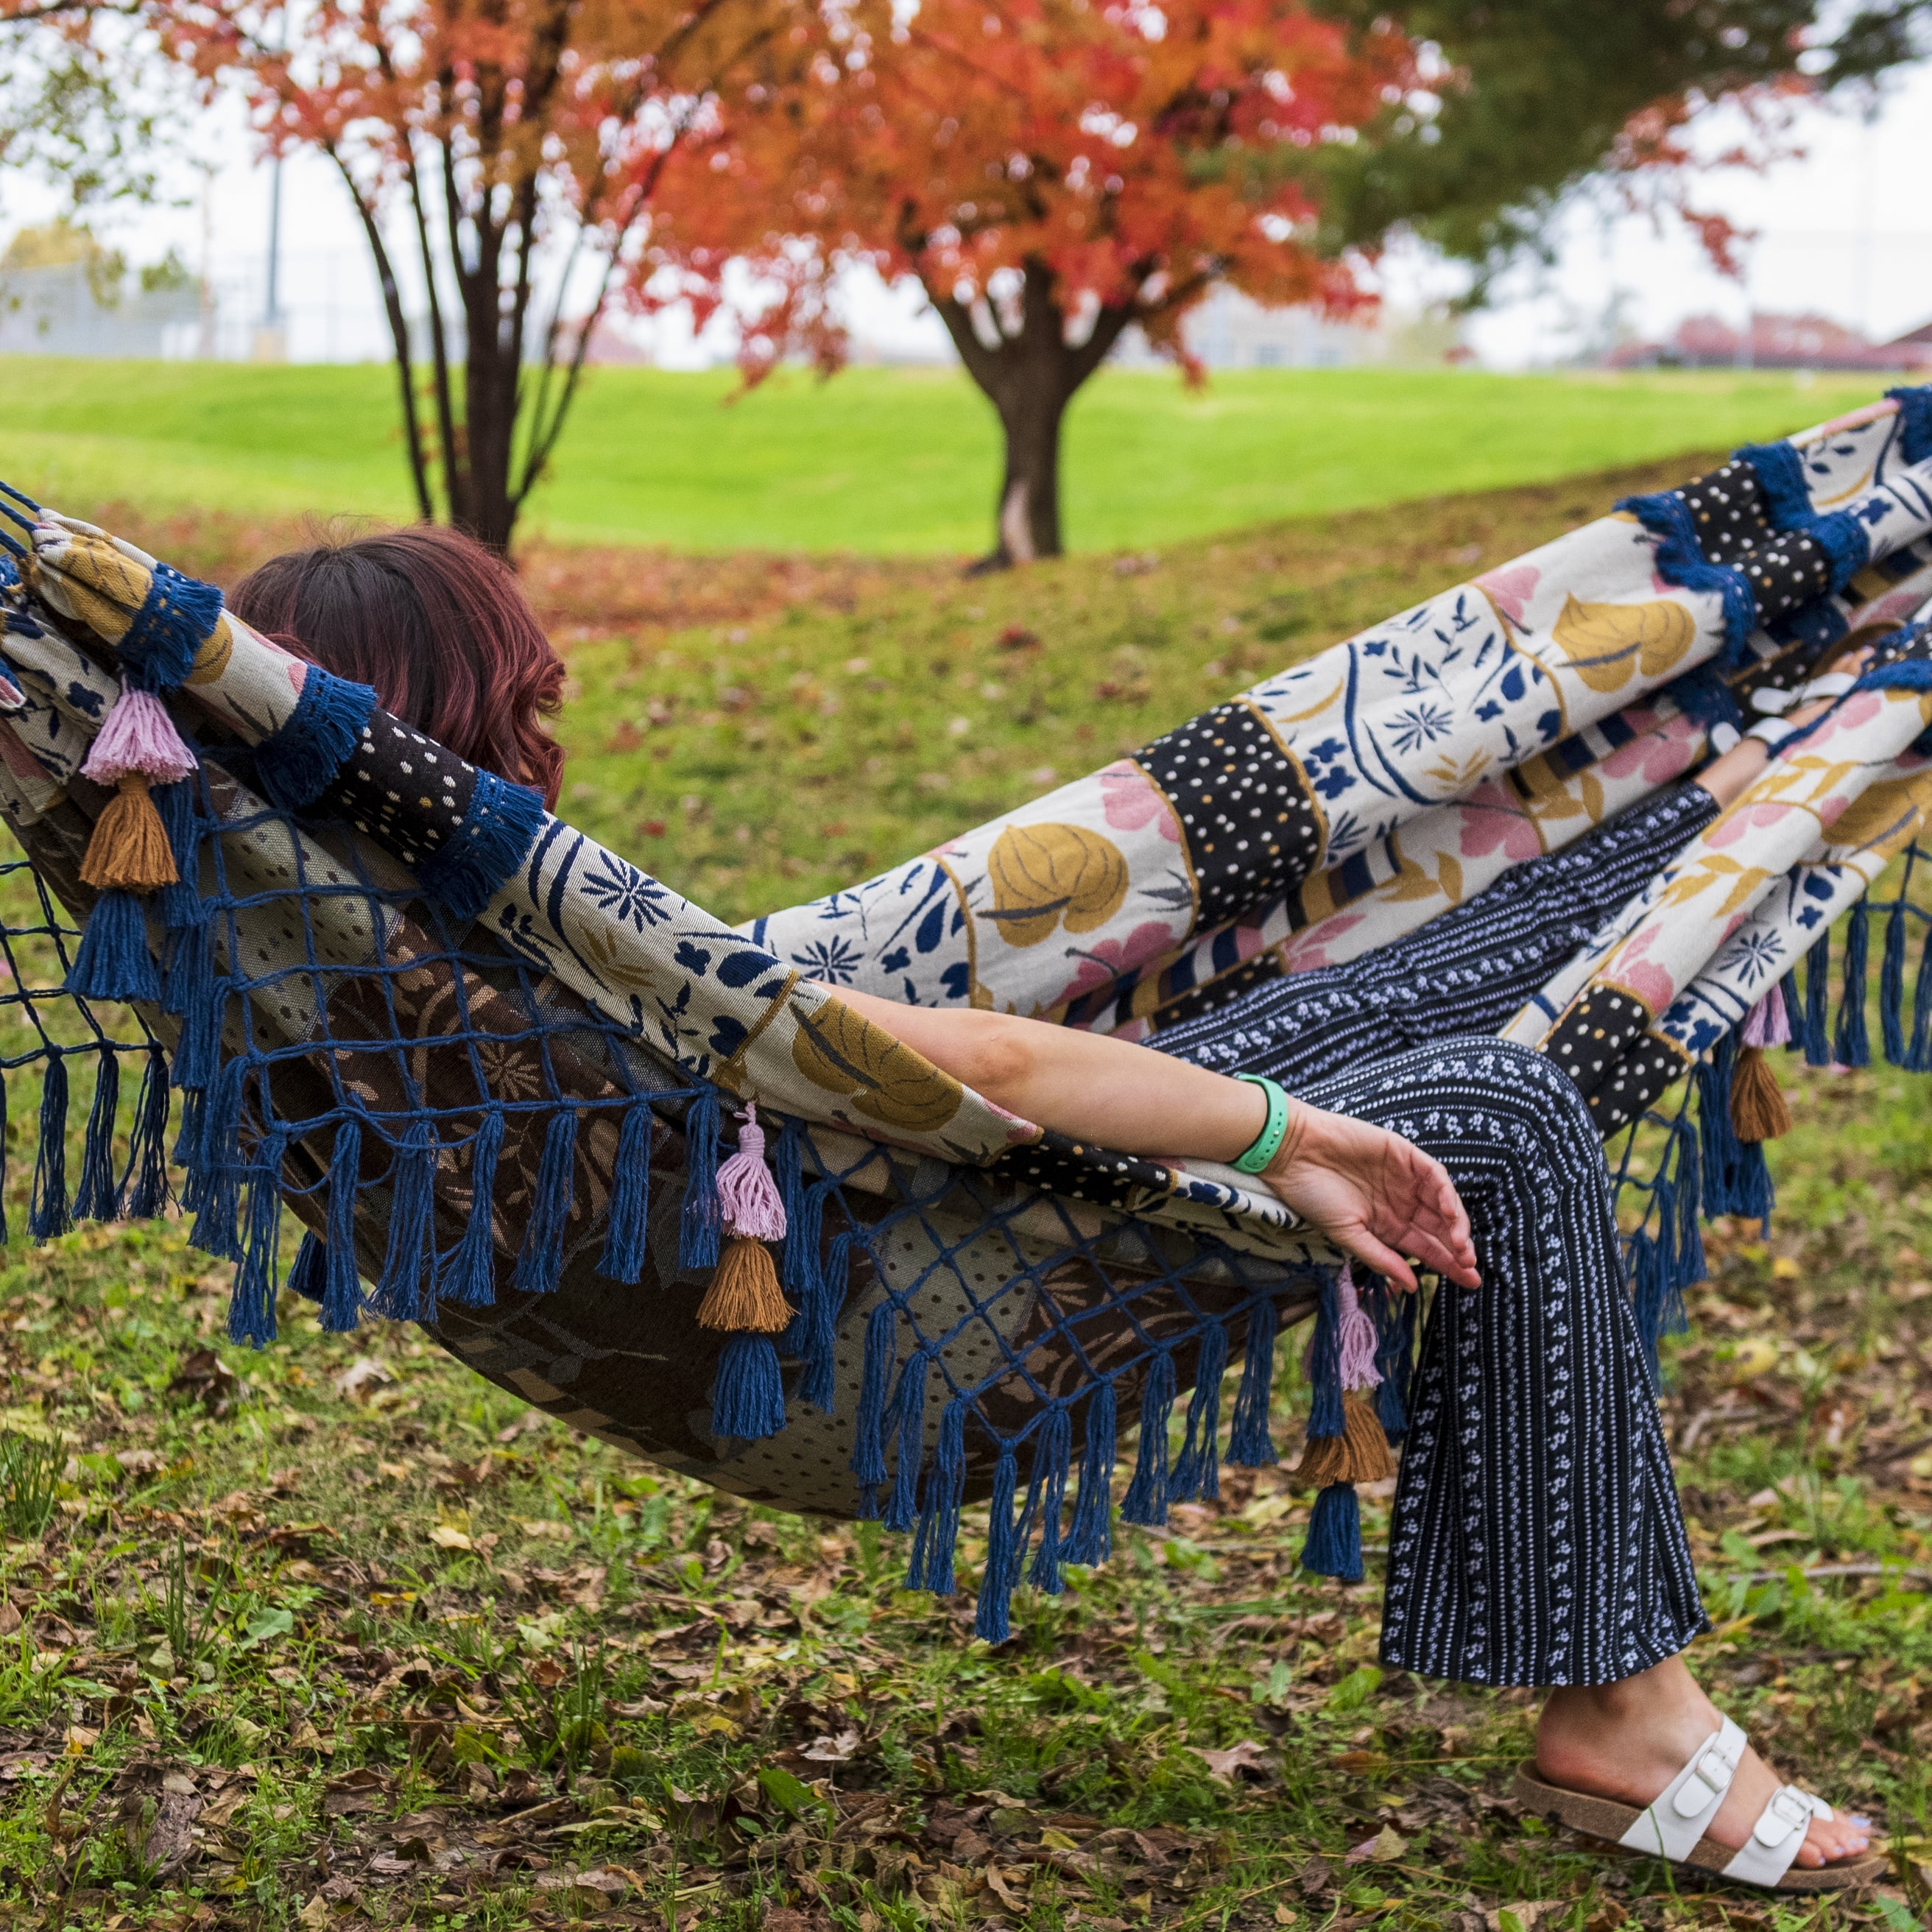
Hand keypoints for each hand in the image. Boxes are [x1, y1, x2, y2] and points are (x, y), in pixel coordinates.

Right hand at [1261, 1100, 1479, 1292]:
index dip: (1449, 1265)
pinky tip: (1448, 1213)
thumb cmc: (1312, 1195)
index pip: (1426, 1248)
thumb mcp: (1346, 1235)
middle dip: (1459, 1249)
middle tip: (1470, 1267)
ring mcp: (1405, 1178)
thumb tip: (1411, 1287)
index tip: (1469, 1282)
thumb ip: (1381, 1258)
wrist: (1293, 1152)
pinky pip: (1433, 1175)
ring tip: (1461, 1246)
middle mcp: (1401, 1203)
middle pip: (1440, 1229)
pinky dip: (1445, 1193)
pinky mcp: (1404, 1153)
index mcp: (1388, 1226)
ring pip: (1442, 1203)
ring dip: (1456, 1224)